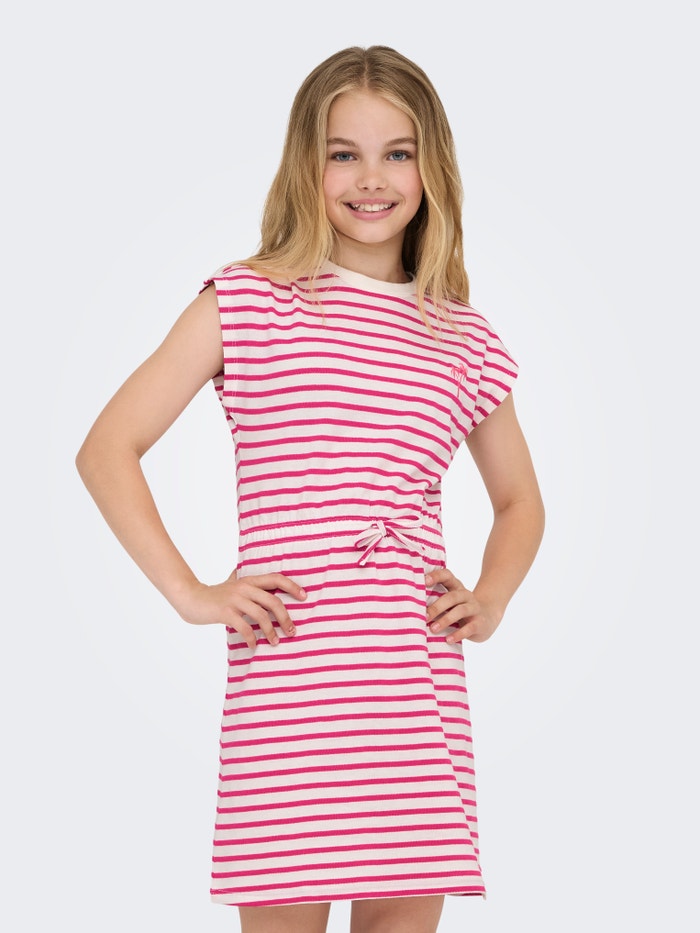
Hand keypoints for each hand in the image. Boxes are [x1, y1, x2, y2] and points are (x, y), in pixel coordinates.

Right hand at [176, 572, 306, 649]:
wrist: (191, 598)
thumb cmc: (214, 594)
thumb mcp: (231, 582)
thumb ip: (242, 578)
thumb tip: (246, 572)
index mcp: (249, 580)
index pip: (276, 578)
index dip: (292, 587)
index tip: (304, 597)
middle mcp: (244, 587)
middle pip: (273, 601)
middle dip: (286, 618)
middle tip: (292, 631)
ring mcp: (235, 599)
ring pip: (262, 616)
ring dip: (271, 632)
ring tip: (275, 642)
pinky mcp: (226, 612)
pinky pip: (245, 627)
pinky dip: (251, 639)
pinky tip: (253, 646)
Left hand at [425, 567, 499, 643]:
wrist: (487, 618)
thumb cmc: (460, 610)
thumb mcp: (450, 603)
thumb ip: (435, 601)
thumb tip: (411, 608)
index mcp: (456, 587)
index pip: (447, 576)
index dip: (436, 576)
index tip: (424, 581)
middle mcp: (465, 595)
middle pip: (451, 597)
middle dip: (436, 607)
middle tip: (424, 617)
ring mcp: (474, 608)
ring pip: (460, 611)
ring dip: (445, 620)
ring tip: (433, 629)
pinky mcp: (480, 622)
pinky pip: (470, 628)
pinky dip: (458, 634)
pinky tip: (448, 639)